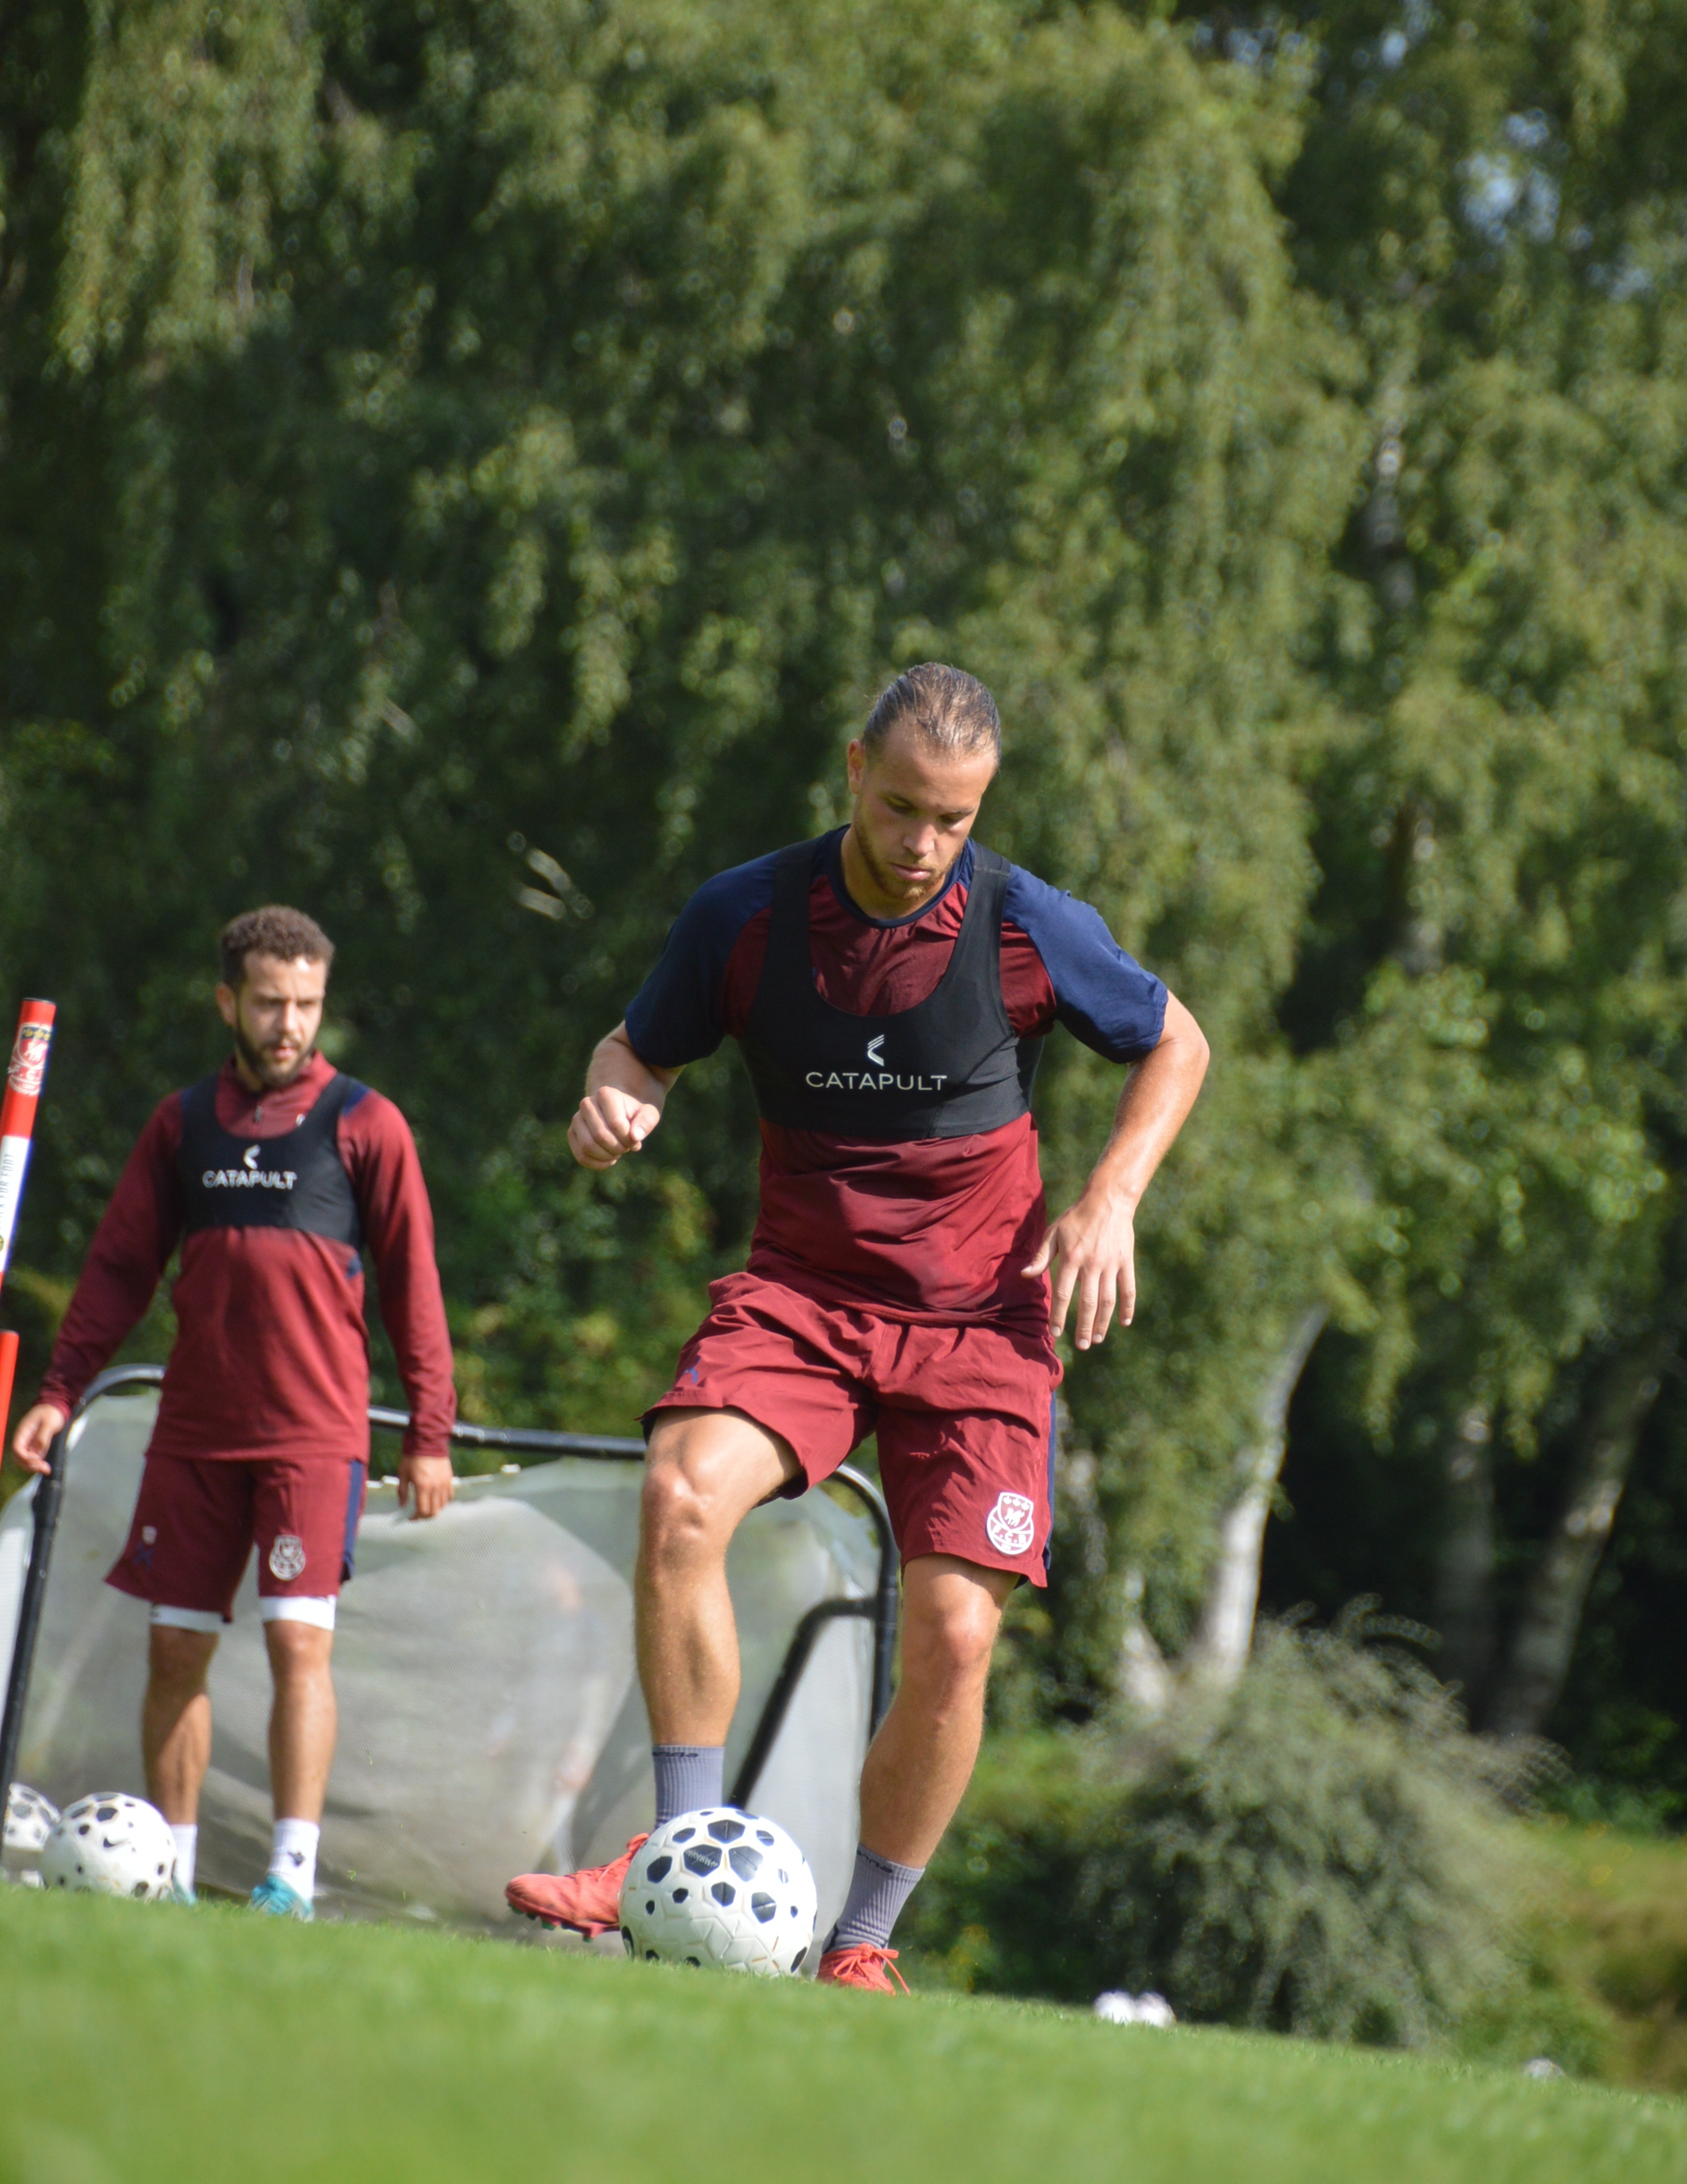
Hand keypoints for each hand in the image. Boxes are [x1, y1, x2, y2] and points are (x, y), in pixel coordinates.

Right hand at [10, 1402, 66, 1475]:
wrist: (55, 1407)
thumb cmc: (51, 1413)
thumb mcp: (49, 1423)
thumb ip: (43, 1436)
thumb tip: (38, 1452)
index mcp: (23, 1432)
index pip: (17, 1448)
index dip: (24, 1457)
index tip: (37, 1460)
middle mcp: (23, 1439)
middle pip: (19, 1457)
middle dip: (29, 1464)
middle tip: (44, 1468)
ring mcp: (29, 1443)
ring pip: (25, 1459)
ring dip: (34, 1466)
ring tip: (46, 1469)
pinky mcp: (35, 1446)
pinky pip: (33, 1457)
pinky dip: (37, 1463)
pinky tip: (46, 1467)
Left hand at [397, 1452, 454, 1518]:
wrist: (428, 1442)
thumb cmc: (412, 1457)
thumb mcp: (403, 1474)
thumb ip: (402, 1491)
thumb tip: (402, 1505)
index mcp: (422, 1487)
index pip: (422, 1511)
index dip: (416, 1517)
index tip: (411, 1517)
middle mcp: (435, 1488)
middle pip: (434, 1511)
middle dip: (425, 1516)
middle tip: (419, 1514)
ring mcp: (444, 1483)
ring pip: (443, 1505)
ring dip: (435, 1509)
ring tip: (428, 1507)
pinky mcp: (449, 1479)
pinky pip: (449, 1495)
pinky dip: (444, 1501)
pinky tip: (437, 1499)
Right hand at [567, 1084, 661, 1169]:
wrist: (618, 1113)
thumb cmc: (634, 1115)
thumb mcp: (648, 1114)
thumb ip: (647, 1121)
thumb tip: (635, 1136)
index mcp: (606, 1094)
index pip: (615, 1123)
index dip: (628, 1138)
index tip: (635, 1140)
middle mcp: (587, 1104)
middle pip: (600, 1135)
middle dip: (618, 1148)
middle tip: (627, 1148)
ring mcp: (577, 1119)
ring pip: (588, 1146)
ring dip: (607, 1156)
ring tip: (618, 1153)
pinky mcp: (572, 1134)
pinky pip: (581, 1156)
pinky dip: (598, 1163)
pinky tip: (609, 1159)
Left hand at [1023, 1192, 1137, 1350]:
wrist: (1108, 1200)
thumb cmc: (1076, 1218)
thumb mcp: (1054, 1232)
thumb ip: (1041, 1257)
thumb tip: (1026, 1276)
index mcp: (1071, 1258)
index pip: (1062, 1293)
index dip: (1058, 1315)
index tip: (1055, 1333)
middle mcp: (1092, 1264)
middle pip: (1087, 1303)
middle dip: (1083, 1327)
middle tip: (1081, 1345)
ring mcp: (1111, 1264)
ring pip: (1107, 1300)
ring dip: (1102, 1322)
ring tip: (1097, 1339)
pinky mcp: (1126, 1261)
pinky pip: (1128, 1288)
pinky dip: (1128, 1306)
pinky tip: (1124, 1322)